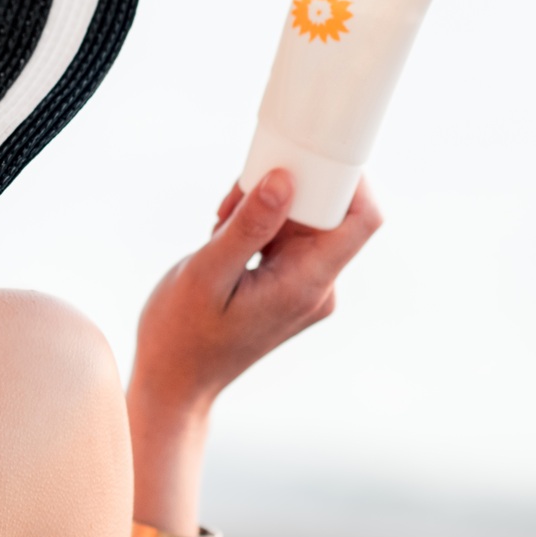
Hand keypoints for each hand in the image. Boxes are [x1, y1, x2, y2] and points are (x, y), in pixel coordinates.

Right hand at [128, 169, 383, 422]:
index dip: (349, 179)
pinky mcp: (287, 287)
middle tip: (234, 198)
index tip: (307, 155)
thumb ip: (248, 227)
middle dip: (286, 189)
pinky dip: (258, 226)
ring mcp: (304, 289)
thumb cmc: (182, 334)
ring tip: (218, 226)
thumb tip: (284, 179)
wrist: (175, 381)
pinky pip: (286, 239)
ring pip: (303, 223)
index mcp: (307, 285)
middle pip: (329, 214)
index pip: (360, 220)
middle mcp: (317, 287)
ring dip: (264, 208)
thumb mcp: (206, 274)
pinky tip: (222, 239)